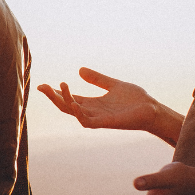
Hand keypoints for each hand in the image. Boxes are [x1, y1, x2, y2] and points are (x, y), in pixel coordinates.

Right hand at [38, 67, 157, 132]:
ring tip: (58, 87)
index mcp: (93, 103)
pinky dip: (78, 113)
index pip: (70, 99)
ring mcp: (98, 118)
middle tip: (42, 87)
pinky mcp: (106, 123)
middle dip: (53, 97)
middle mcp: (92, 111)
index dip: (56, 93)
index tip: (43, 85)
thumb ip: (97, 79)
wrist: (152, 110)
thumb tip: (80, 70)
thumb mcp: (113, 84)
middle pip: (67, 106)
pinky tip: (73, 103)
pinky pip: (87, 121)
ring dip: (63, 101)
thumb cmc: (135, 100)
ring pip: (73, 112)